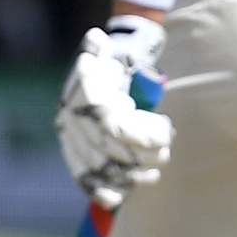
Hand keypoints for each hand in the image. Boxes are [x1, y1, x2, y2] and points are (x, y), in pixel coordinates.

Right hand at [56, 16, 172, 208]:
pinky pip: (85, 180)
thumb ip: (106, 48)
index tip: (165, 135)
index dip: (141, 136)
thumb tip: (96, 39)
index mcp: (82, 94)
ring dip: (130, 176)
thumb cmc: (116, 59)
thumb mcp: (113, 49)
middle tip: (165, 154)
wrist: (102, 69)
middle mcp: (71, 118)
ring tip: (154, 172)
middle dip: (141, 157)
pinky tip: (122, 197)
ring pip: (100, 168)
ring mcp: (71, 139)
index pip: (113, 126)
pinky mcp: (74, 155)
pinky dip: (103, 192)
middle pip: (110, 151)